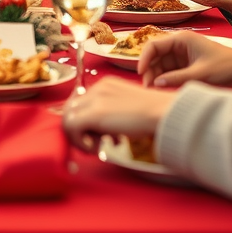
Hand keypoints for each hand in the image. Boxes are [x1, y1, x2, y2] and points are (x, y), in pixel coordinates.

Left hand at [61, 77, 175, 152]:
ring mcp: (95, 99)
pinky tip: (96, 148)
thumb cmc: (152, 115)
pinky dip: (80, 141)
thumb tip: (100, 131)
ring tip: (97, 146)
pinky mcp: (94, 113)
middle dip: (80, 129)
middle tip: (95, 143)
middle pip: (72, 109)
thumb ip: (111, 113)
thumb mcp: (127, 108)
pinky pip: (71, 127)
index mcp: (105, 84)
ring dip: (79, 136)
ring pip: (69, 117)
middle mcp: (97, 88)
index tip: (97, 135)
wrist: (162, 112)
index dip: (85, 121)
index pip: (81, 101)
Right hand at [139, 31, 231, 91]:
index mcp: (181, 39)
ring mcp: (182, 56)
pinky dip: (165, 80)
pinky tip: (163, 90)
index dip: (144, 58)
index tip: (141, 73)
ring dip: (156, 77)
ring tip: (154, 91)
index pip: (154, 45)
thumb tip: (156, 83)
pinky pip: (169, 72)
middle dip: (150, 71)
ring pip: (161, 66)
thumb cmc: (226, 66)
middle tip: (148, 87)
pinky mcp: (186, 66)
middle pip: (155, 56)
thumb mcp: (201, 74)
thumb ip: (177, 78)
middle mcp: (179, 45)